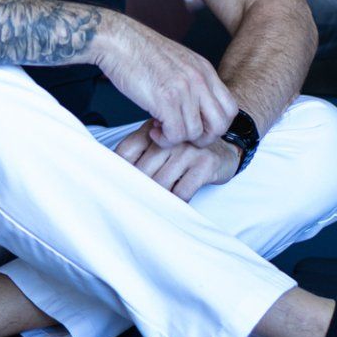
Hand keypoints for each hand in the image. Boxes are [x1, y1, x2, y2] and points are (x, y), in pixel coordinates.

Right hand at [94, 16, 238, 145]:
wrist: (118, 40)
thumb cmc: (140, 52)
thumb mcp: (178, 62)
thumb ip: (193, 82)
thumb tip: (197, 108)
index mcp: (205, 70)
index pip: (230, 108)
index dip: (216, 125)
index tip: (196, 126)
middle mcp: (199, 79)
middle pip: (221, 124)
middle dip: (203, 138)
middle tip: (183, 134)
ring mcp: (184, 89)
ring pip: (196, 133)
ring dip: (177, 138)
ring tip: (161, 128)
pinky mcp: (165, 99)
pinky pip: (176, 134)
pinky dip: (164, 139)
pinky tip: (153, 128)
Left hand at [114, 122, 239, 200]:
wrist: (225, 149)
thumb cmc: (185, 151)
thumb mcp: (160, 144)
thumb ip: (138, 153)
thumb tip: (111, 176)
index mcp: (153, 130)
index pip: (126, 152)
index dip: (118, 172)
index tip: (116, 187)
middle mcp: (171, 138)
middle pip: (142, 172)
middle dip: (139, 190)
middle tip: (137, 204)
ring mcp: (188, 150)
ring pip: (160, 184)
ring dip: (157, 199)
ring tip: (157, 206)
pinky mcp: (205, 164)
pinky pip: (182, 192)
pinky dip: (176, 203)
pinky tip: (176, 205)